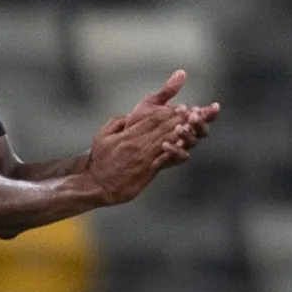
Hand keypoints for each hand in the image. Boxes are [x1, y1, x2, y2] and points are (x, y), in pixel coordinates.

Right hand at [85, 71, 201, 203]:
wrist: (97, 185)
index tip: (181, 106)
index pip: (151, 119)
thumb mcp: (102, 137)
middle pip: (162, 128)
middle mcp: (137, 144)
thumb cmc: (99, 161)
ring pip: (165, 141)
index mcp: (127, 135)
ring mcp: (143, 158)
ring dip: (181, 132)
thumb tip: (129, 116)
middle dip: (179, 119)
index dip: (168, 112)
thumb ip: (117, 123)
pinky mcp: (147, 171)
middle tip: (193, 112)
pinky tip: (186, 145)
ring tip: (193, 124)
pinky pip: (164, 158)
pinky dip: (175, 151)